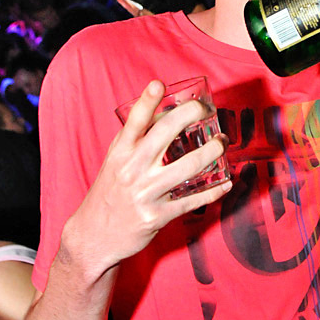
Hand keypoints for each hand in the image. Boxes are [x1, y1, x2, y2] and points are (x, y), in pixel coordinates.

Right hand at [64, 80, 230, 277]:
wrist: (94, 235)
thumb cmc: (110, 192)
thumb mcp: (115, 161)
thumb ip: (135, 139)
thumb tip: (165, 113)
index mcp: (120, 153)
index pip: (134, 122)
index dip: (146, 101)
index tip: (159, 84)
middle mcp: (132, 170)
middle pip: (165, 134)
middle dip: (191, 115)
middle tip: (207, 110)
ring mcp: (145, 193)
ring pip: (188, 166)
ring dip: (213, 151)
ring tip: (222, 142)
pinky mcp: (157, 216)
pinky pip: (193, 200)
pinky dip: (214, 190)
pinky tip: (226, 182)